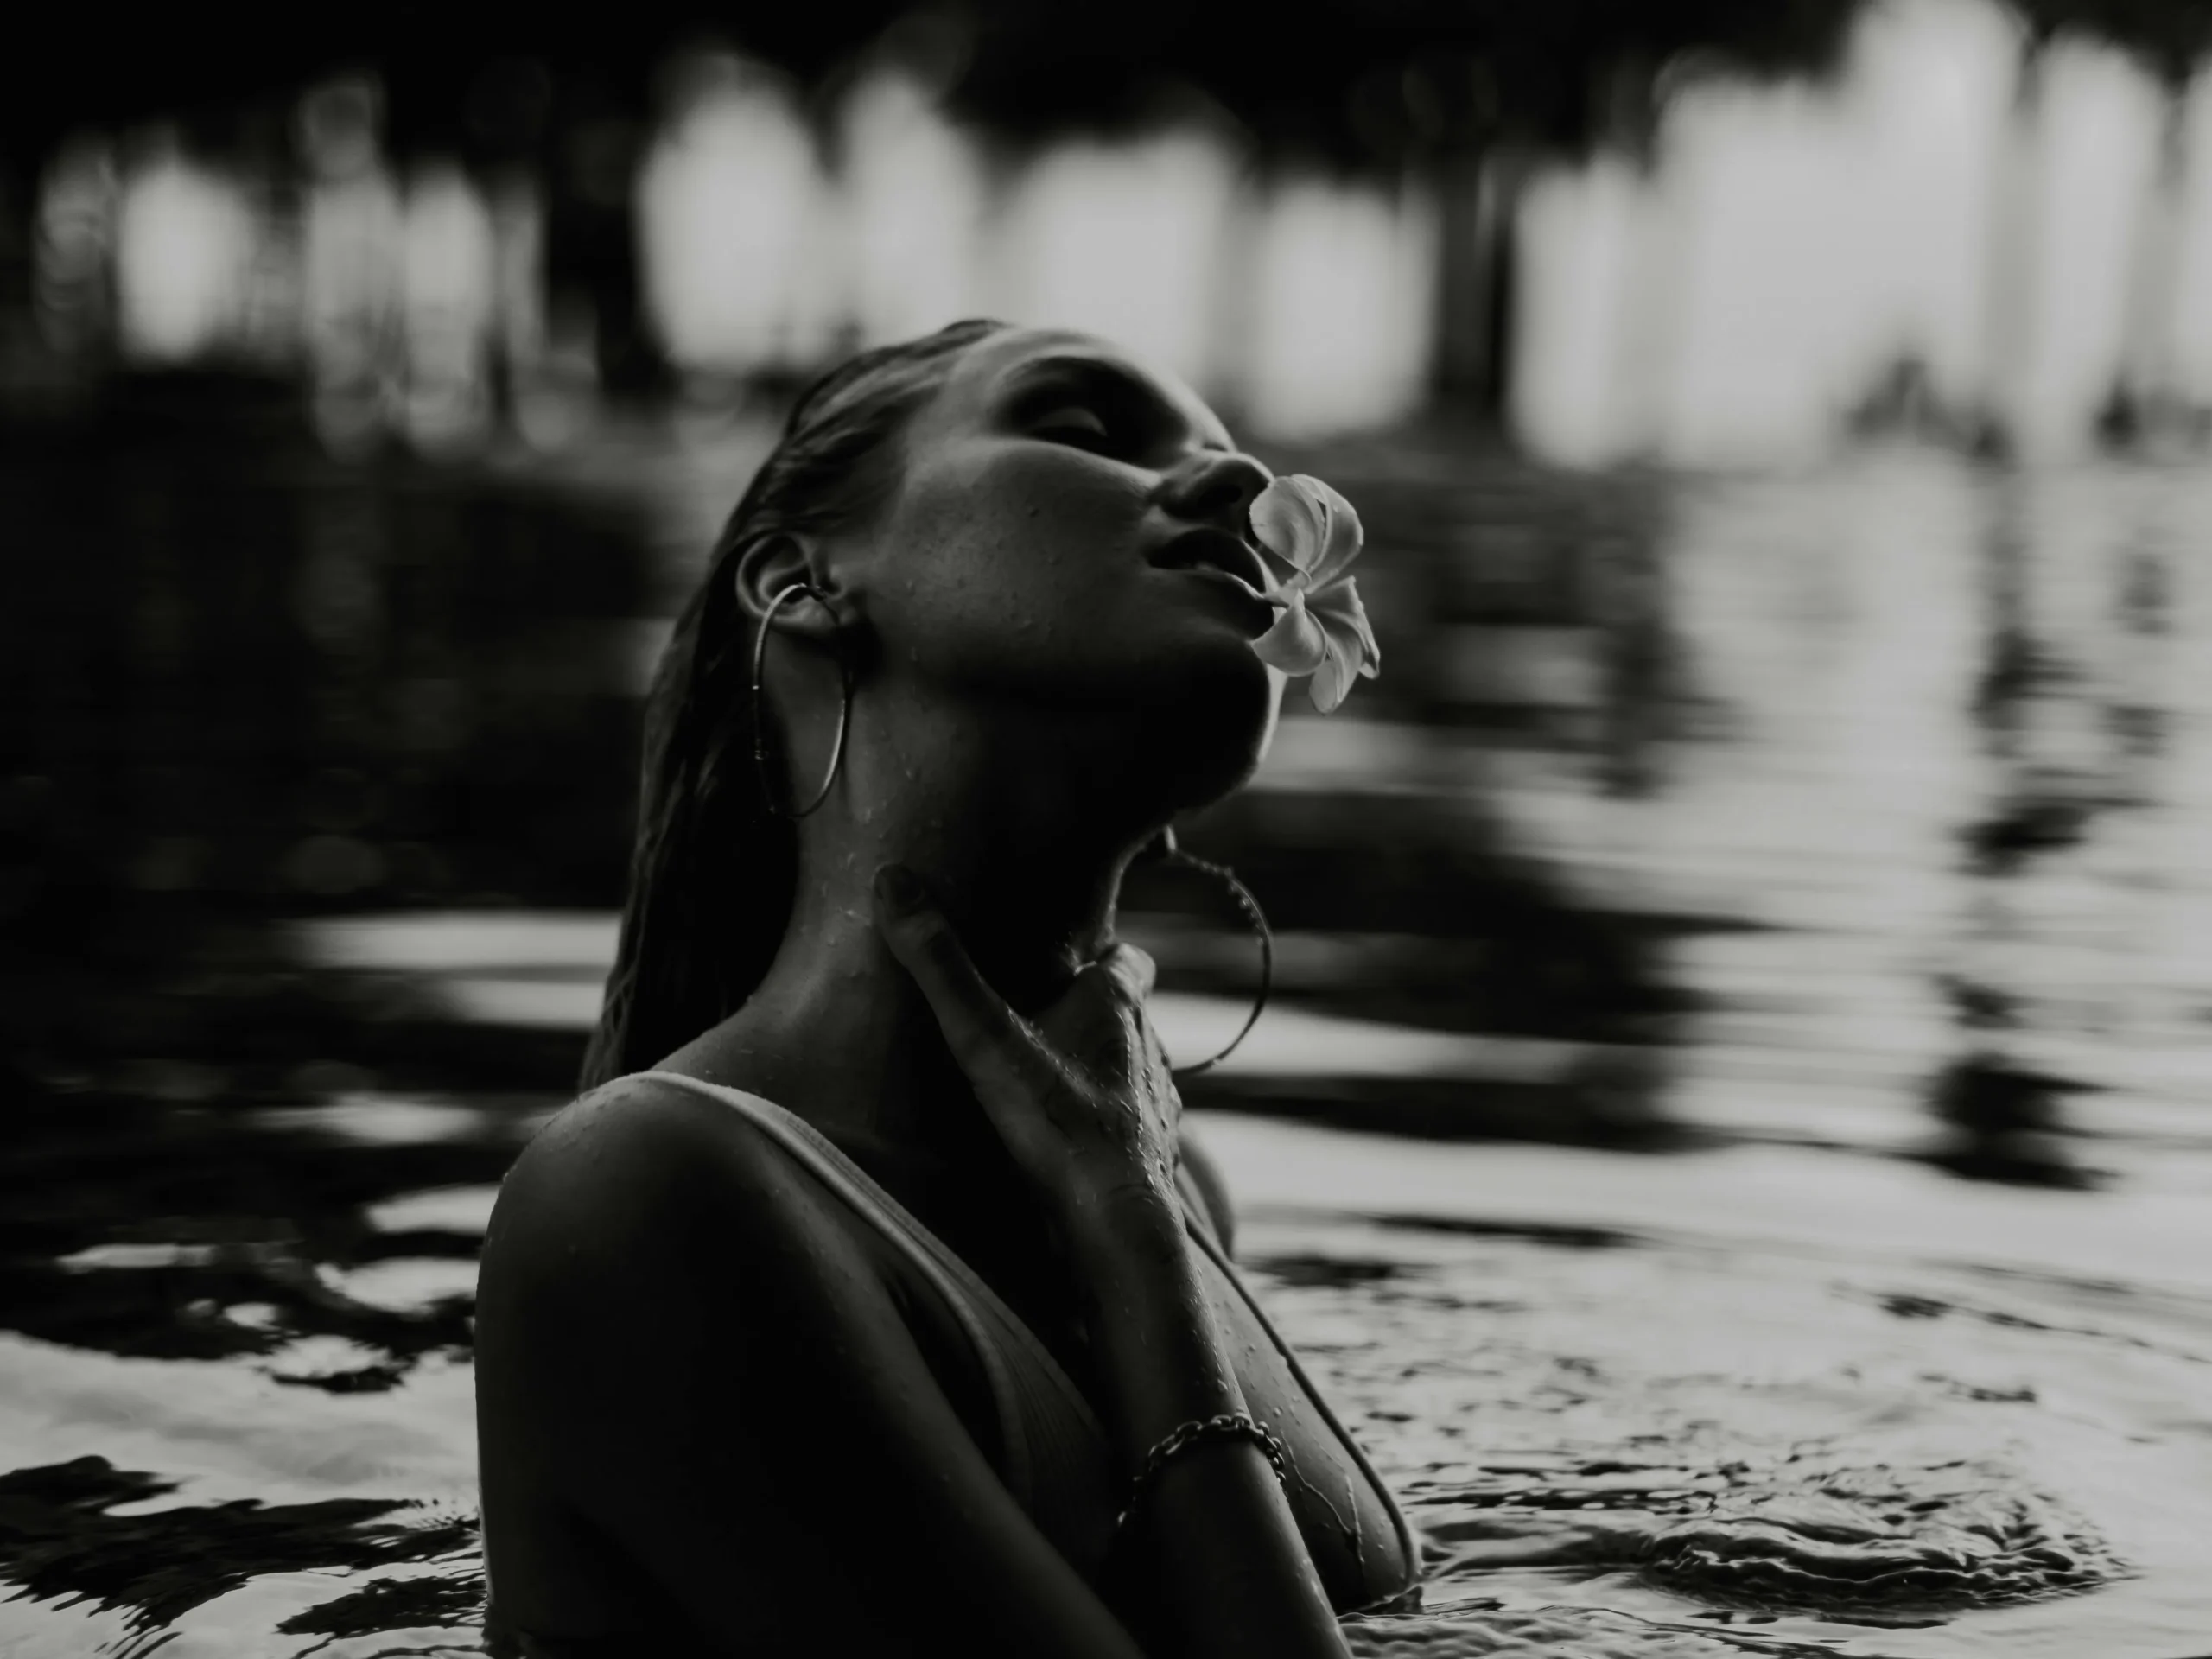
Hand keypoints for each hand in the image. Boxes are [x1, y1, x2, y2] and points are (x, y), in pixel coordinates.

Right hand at [871, 862, 1182, 1232]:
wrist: (1114, 1220)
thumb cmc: (1058, 1123)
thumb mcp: (985, 1037)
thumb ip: (940, 965)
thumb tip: (894, 882)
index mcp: (1116, 1007)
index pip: (1128, 960)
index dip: (1107, 955)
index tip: (1075, 956)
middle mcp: (1147, 1050)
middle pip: (1130, 1018)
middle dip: (1095, 1015)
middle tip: (1044, 1018)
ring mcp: (1155, 1107)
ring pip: (1133, 1075)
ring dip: (1101, 1075)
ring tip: (1052, 1085)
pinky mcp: (1149, 1159)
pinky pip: (1130, 1132)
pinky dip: (1105, 1130)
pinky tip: (1070, 1147)